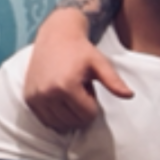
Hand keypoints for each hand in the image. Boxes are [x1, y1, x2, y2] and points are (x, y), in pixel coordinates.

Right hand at [24, 9, 132, 132]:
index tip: (89, 89)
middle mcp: (48, 93)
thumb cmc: (81, 50)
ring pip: (59, 124)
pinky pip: (46, 121)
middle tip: (79, 90)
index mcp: (66, 86)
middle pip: (73, 121)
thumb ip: (113, 81)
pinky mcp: (29, 99)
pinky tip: (59, 99)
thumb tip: (130, 95)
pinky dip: (56, 116)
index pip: (87, 115)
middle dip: (80, 110)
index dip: (93, 104)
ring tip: (69, 94)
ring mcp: (36, 97)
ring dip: (68, 114)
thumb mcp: (99, 63)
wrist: (55, 35)